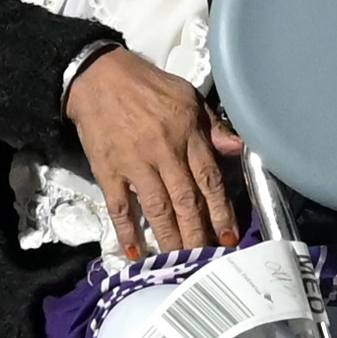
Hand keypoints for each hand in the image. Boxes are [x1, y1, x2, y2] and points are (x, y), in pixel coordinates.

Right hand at [68, 48, 242, 260]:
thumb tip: (238, 149)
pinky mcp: (108, 169)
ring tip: (180, 261)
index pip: (209, 179)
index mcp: (188, 133)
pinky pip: (119, 205)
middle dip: (199, 233)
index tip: (229, 236)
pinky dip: (127, 230)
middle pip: (186, 200)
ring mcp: (135, 162)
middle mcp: (164, 151)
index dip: (221, 211)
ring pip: (157, 208)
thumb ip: (213, 126)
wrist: (98, 76)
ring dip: (170, 237)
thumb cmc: (147, 85)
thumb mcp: (187, 97)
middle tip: (206, 258)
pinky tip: (135, 252)